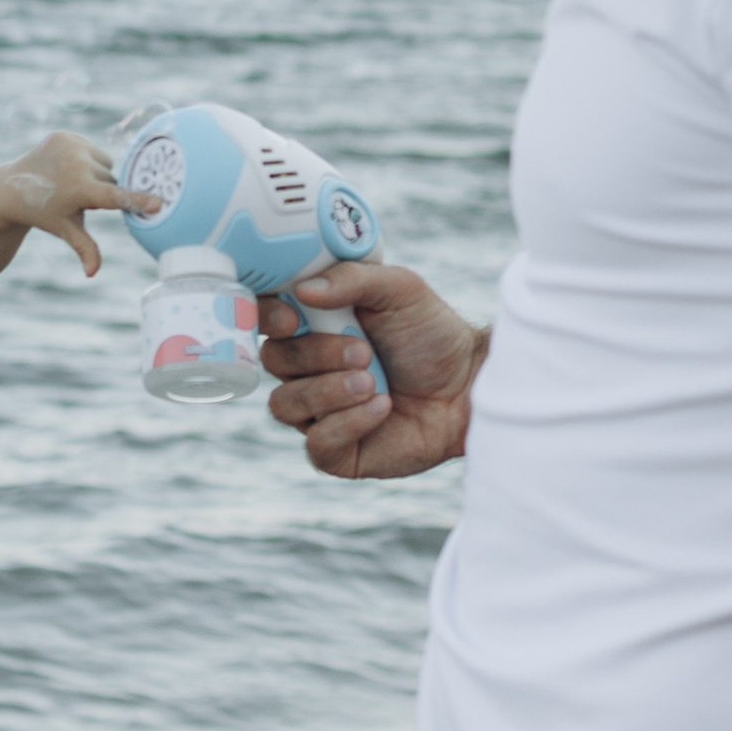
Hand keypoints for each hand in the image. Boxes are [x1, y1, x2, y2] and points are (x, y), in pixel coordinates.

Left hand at [0, 131, 160, 279]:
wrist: (12, 187)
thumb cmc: (45, 213)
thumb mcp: (66, 229)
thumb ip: (85, 249)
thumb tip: (92, 273)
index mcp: (78, 190)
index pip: (114, 196)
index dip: (137, 201)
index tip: (158, 203)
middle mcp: (75, 164)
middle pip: (111, 180)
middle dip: (102, 191)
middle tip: (79, 198)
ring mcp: (70, 146)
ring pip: (105, 164)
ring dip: (96, 174)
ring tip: (73, 182)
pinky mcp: (64, 135)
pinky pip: (92, 149)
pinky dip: (86, 159)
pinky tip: (66, 168)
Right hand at [258, 261, 486, 479]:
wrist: (469, 386)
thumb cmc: (431, 334)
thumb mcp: (399, 289)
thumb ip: (352, 279)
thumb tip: (303, 290)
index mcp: (312, 324)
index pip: (262, 319)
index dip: (266, 319)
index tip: (292, 319)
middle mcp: (307, 368)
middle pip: (271, 361)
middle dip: (315, 355)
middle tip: (363, 352)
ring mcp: (317, 411)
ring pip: (284, 405)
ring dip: (328, 391)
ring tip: (373, 383)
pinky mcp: (336, 451)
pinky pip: (315, 443)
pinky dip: (347, 423)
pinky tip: (382, 409)